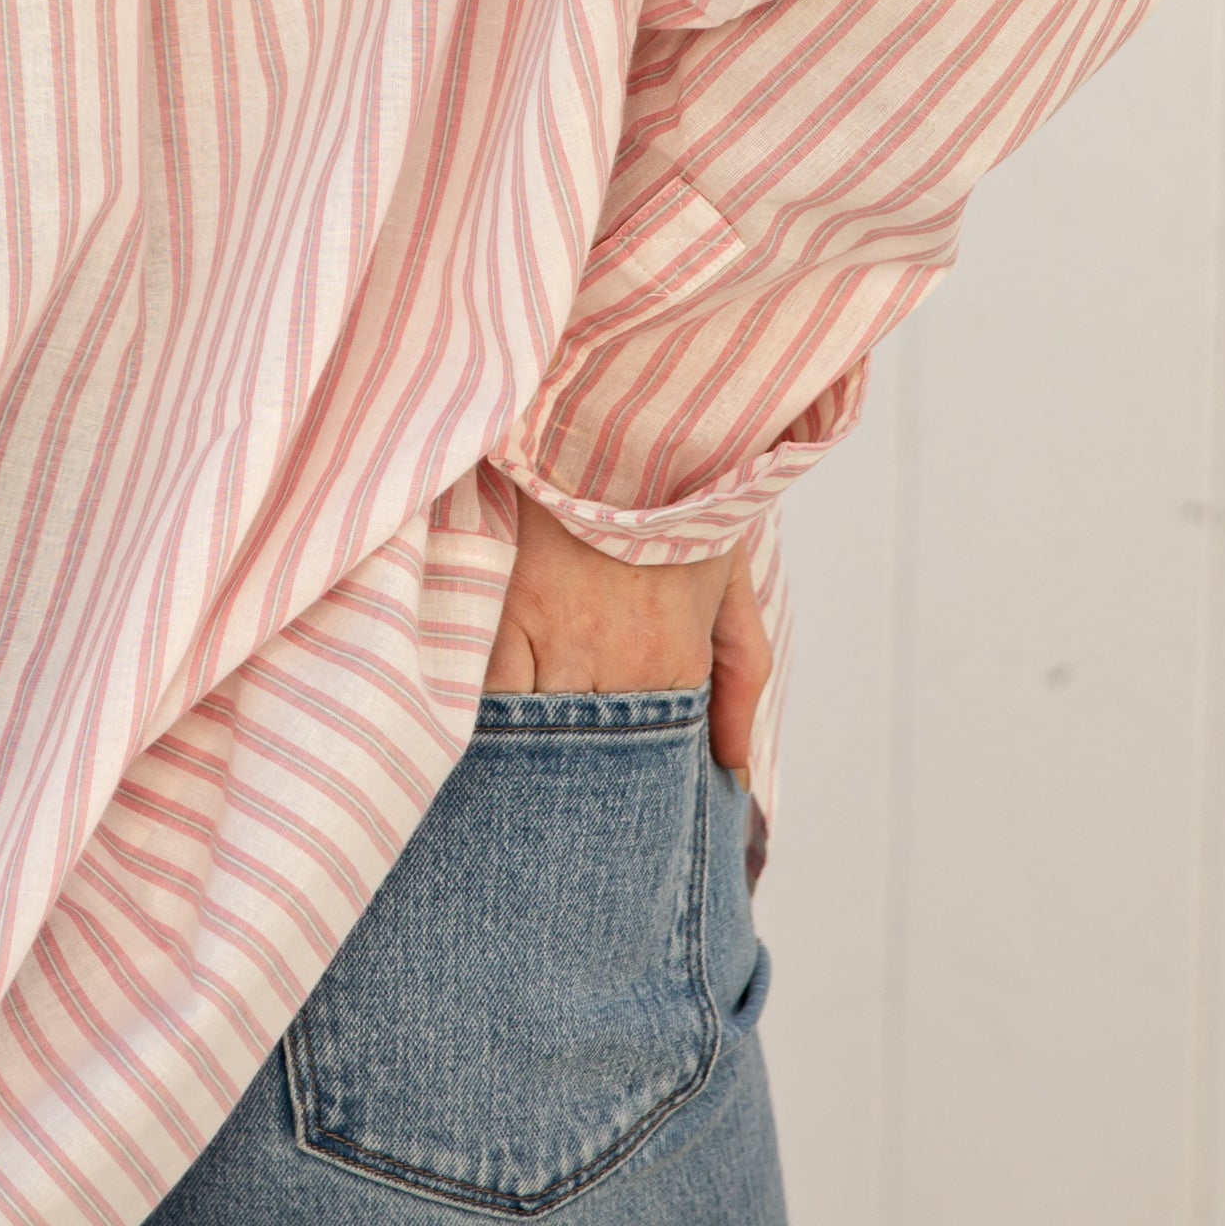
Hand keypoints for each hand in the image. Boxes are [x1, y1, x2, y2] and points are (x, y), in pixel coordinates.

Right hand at [488, 493, 767, 780]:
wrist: (611, 419)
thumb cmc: (672, 495)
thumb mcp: (727, 579)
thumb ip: (740, 676)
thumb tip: (737, 772)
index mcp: (675, 660)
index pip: (648, 757)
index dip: (627, 787)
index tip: (609, 805)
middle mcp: (619, 660)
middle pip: (586, 754)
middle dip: (574, 781)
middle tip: (563, 805)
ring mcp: (557, 635)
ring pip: (536, 734)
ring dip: (529, 754)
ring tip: (519, 771)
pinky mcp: (504, 606)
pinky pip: (487, 694)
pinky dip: (486, 719)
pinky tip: (484, 731)